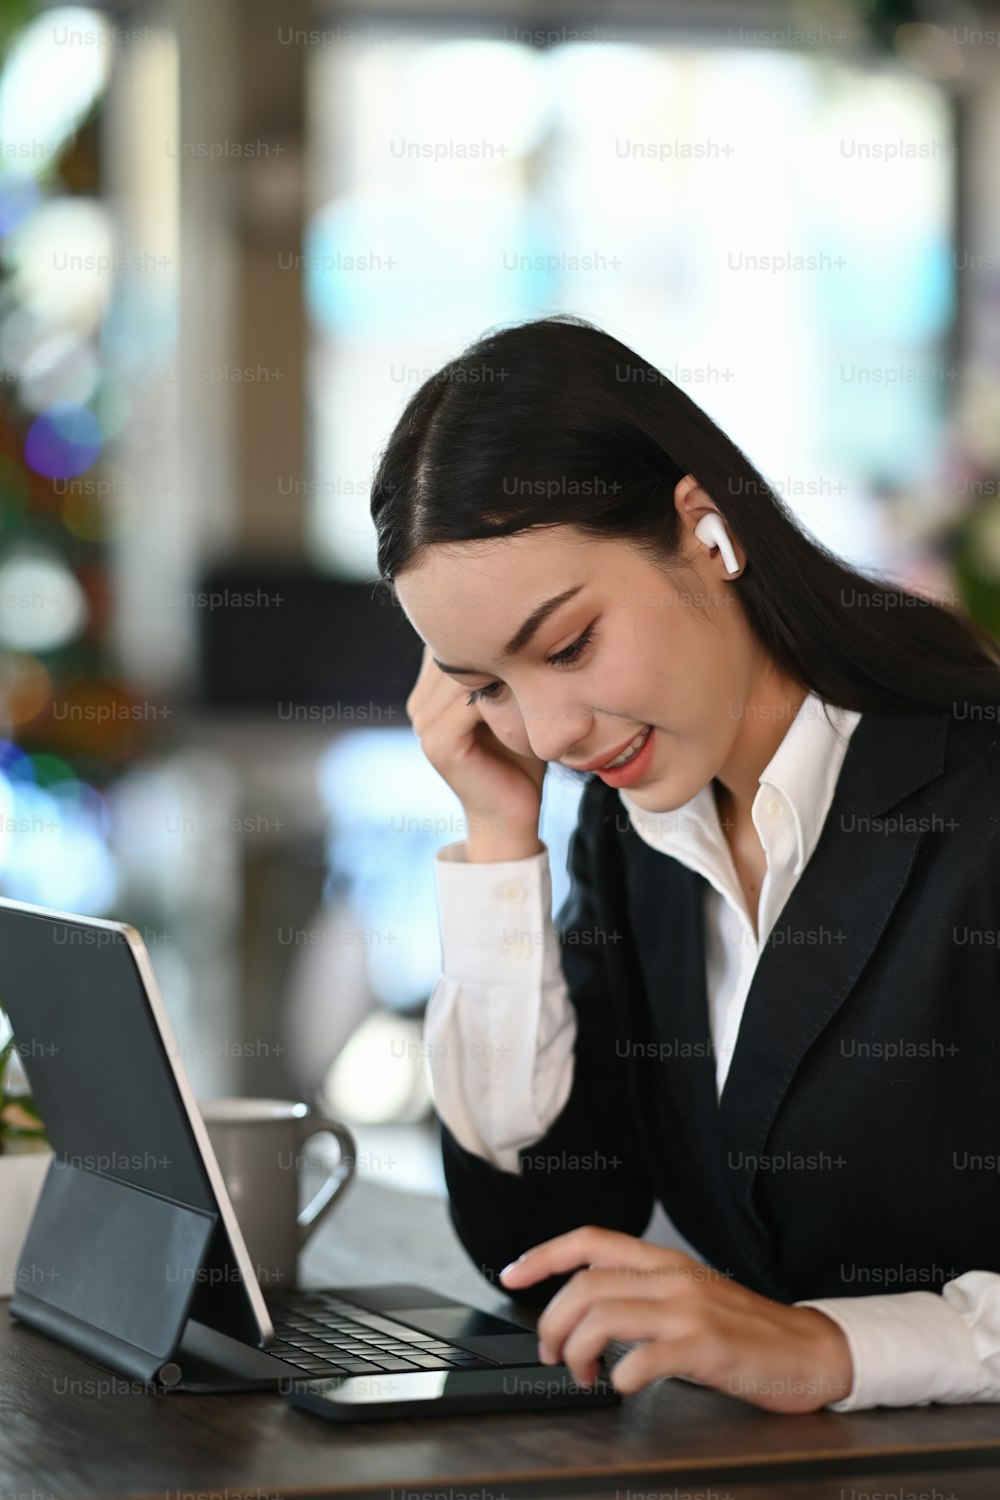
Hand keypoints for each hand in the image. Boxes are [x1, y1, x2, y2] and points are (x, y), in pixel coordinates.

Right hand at [405, 644, 547, 853]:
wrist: (514, 814)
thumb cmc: (523, 755)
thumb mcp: (515, 700)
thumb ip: (506, 665)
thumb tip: (526, 622)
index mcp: (432, 690)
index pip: (455, 640)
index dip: (493, 630)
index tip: (530, 625)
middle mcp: (420, 703)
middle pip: (457, 654)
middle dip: (498, 644)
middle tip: (539, 636)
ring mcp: (423, 723)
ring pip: (464, 674)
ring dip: (503, 666)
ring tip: (539, 662)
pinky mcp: (437, 743)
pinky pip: (470, 703)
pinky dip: (502, 695)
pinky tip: (531, 695)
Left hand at [499, 1225, 853, 1413]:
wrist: (809, 1351)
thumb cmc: (743, 1330)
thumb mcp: (688, 1296)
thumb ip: (642, 1292)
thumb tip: (583, 1308)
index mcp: (664, 1261)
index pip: (590, 1241)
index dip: (542, 1254)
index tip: (511, 1275)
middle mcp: (672, 1277)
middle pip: (584, 1286)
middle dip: (552, 1323)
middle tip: (552, 1354)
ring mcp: (689, 1310)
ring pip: (603, 1317)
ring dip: (577, 1351)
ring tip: (583, 1375)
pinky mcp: (705, 1347)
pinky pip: (642, 1359)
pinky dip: (619, 1377)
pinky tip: (621, 1386)